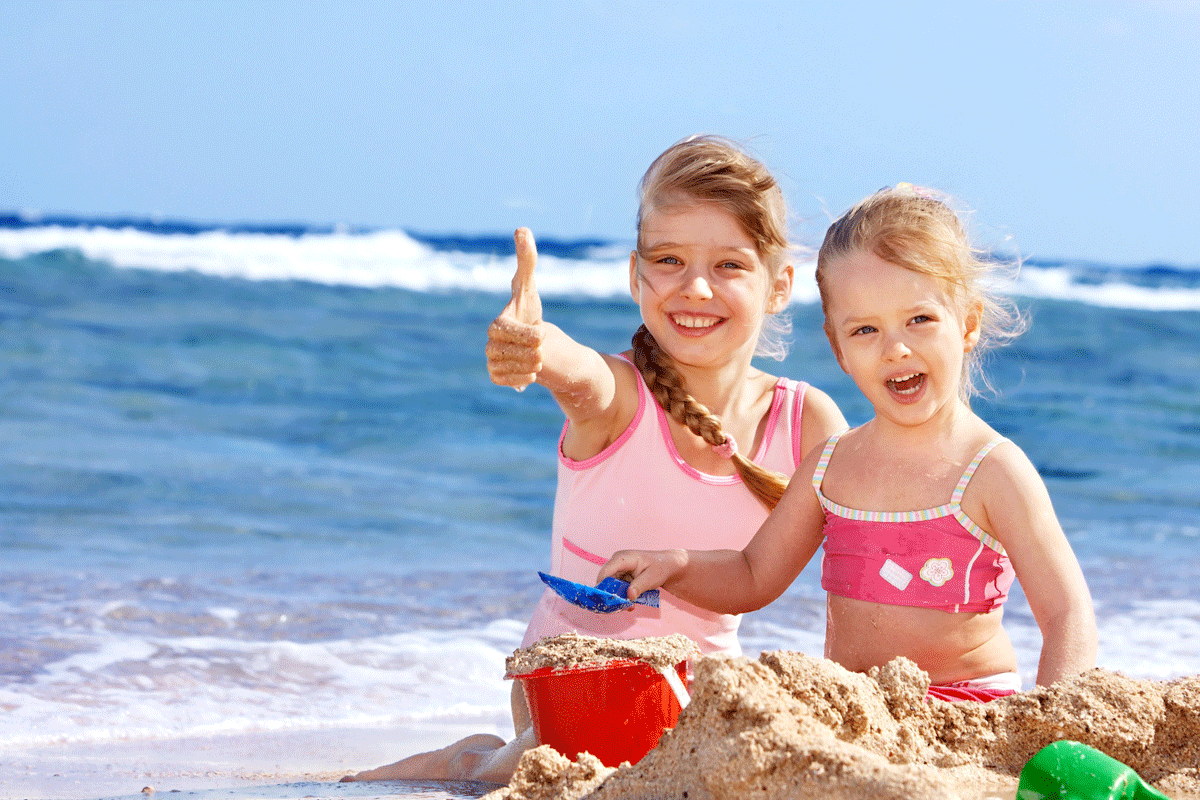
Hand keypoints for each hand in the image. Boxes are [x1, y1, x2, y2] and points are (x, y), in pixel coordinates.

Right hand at [486, 228, 544, 390]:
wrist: (530, 339)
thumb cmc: (528, 308)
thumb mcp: (529, 286)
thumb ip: (526, 260)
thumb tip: (522, 229)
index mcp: (496, 324)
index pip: (514, 333)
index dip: (530, 335)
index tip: (541, 334)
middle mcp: (489, 343)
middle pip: (516, 354)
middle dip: (533, 352)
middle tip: (541, 349)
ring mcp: (491, 361)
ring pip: (515, 369)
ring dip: (531, 366)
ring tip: (537, 359)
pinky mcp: (496, 377)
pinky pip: (510, 382)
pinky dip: (524, 379)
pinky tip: (531, 370)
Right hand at [598, 549, 687, 601]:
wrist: (666, 565)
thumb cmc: (659, 568)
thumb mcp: (652, 577)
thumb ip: (639, 586)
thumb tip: (629, 596)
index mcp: (623, 558)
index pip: (607, 570)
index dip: (602, 583)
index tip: (604, 598)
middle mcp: (617, 563)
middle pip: (606, 581)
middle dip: (611, 595)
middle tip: (619, 608)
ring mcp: (618, 571)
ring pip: (610, 587)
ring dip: (617, 598)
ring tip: (628, 607)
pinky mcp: (621, 578)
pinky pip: (616, 590)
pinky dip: (621, 598)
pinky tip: (630, 605)